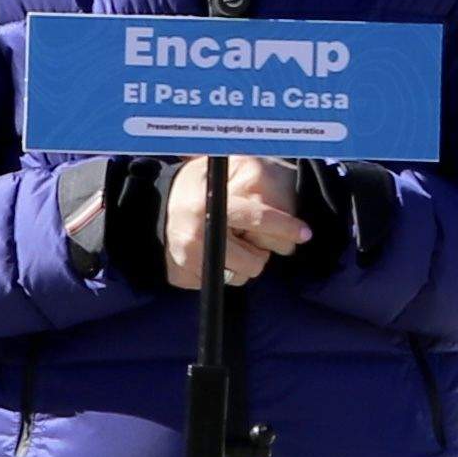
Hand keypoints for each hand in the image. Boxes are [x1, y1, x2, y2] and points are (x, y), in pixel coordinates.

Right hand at [158, 156, 308, 288]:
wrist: (153, 208)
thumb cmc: (196, 188)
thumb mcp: (220, 170)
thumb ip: (249, 176)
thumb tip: (277, 186)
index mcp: (209, 205)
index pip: (256, 218)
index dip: (285, 227)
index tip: (304, 233)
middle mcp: (196, 236)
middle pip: (254, 261)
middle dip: (260, 251)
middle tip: (251, 237)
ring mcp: (186, 260)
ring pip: (239, 277)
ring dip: (243, 263)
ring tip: (231, 244)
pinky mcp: (181, 277)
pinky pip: (219, 285)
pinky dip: (223, 272)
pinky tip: (214, 254)